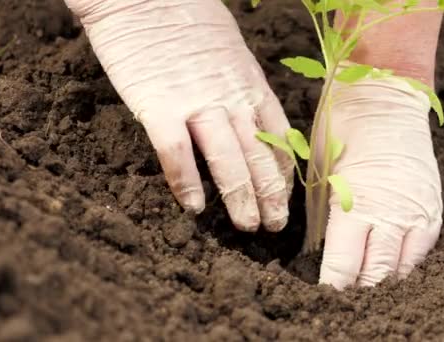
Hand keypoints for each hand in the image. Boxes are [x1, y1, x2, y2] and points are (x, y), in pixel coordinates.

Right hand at [63, 0, 293, 231]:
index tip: (286, 198)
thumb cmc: (187, 14)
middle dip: (270, 195)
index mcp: (250, 83)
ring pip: (227, 159)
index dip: (285, 173)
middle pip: (258, 156)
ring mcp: (195, 102)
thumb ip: (241, 84)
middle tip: (274, 226)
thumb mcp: (232, 48)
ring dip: (240, 197)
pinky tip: (194, 207)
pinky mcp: (157, 105)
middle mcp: (230, 97)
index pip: (278, 138)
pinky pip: (176, 152)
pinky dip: (186, 182)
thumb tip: (248, 112)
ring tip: (248, 226)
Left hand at [317, 65, 442, 289]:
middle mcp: (391, 216)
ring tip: (368, 288)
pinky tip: (392, 265)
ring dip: (384, 282)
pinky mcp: (433, 205)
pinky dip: (406, 263)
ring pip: (403, 269)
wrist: (383, 96)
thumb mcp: (320, 178)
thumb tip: (317, 255)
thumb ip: (322, 223)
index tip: (325, 296)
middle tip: (345, 299)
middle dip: (359, 292)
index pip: (344, 268)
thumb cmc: (341, 132)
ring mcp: (416, 212)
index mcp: (355, 208)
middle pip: (377, 276)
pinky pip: (422, 250)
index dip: (334, 287)